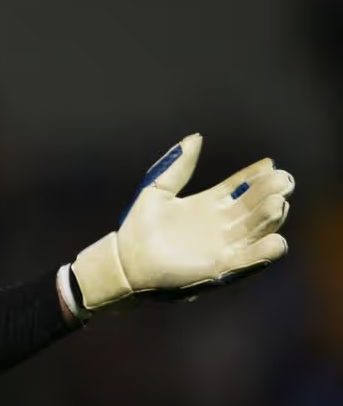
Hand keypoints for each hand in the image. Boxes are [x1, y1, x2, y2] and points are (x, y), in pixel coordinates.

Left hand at [72, 133, 293, 310]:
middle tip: (282, 180)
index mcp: (208, 204)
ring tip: (277, 203)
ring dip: (270, 218)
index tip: (270, 164)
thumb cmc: (138, 227)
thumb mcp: (158, 190)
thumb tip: (196, 137)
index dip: (255, 176)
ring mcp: (223, 245)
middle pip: (254, 206)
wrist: (124, 261)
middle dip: (270, 193)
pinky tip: (276, 241)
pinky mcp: (219, 267)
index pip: (240, 186)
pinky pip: (247, 260)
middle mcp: (221, 224)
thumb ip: (178, 166)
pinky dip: (263, 253)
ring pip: (256, 229)